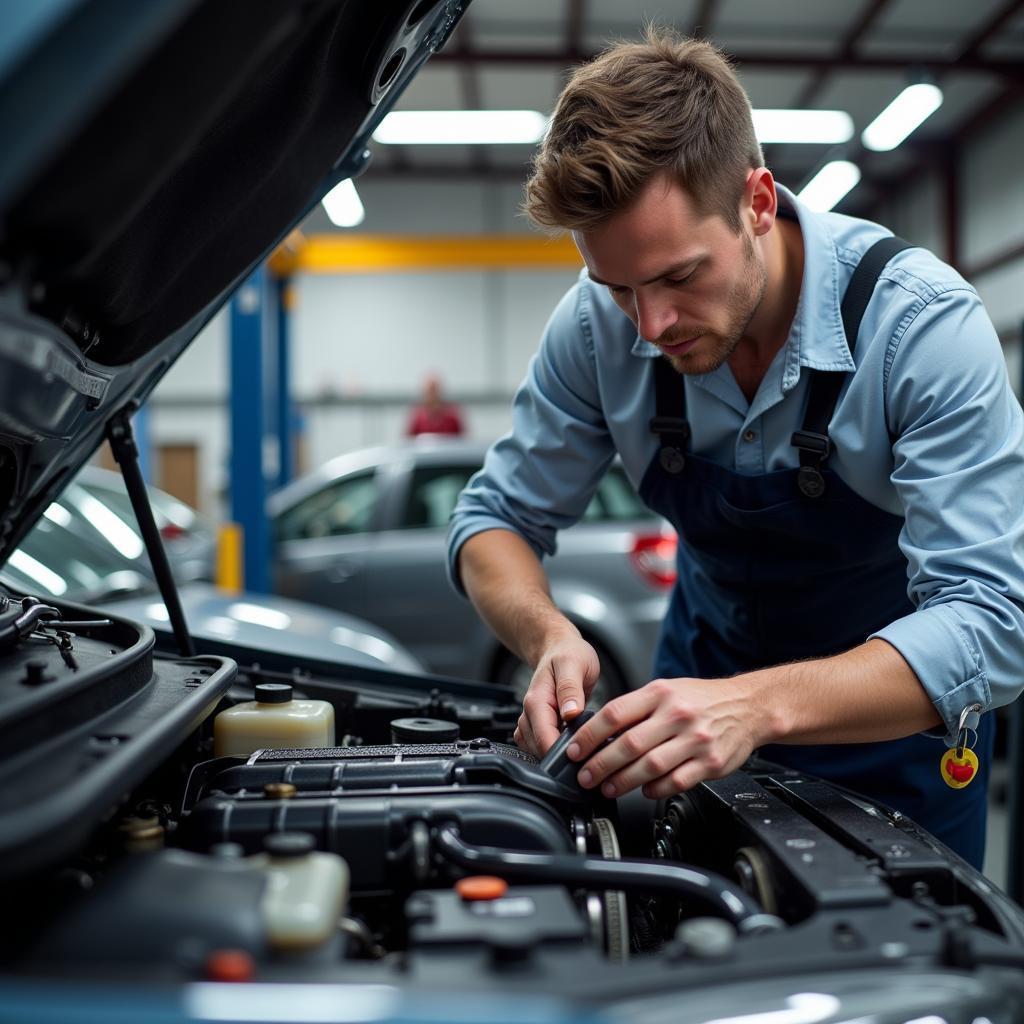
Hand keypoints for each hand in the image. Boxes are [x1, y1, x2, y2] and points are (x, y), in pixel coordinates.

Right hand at [513, 635, 600, 756]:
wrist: (559, 648)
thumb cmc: (568, 654)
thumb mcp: (574, 664)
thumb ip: (570, 689)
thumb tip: (570, 714)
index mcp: (536, 702)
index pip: (543, 739)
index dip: (562, 753)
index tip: (583, 756)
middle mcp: (529, 714)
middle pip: (539, 750)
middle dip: (562, 757)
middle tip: (588, 755)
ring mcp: (531, 722)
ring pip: (537, 752)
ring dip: (558, 755)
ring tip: (582, 749)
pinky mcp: (537, 726)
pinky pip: (539, 748)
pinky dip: (553, 751)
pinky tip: (571, 744)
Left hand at [565, 676, 762, 798]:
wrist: (747, 706)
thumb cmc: (701, 700)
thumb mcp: (667, 690)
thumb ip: (636, 708)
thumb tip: (600, 732)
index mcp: (661, 693)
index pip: (615, 714)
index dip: (590, 735)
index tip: (575, 750)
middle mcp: (677, 715)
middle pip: (629, 744)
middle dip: (600, 765)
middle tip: (585, 776)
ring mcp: (695, 740)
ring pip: (650, 767)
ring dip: (623, 781)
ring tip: (608, 787)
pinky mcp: (710, 763)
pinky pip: (676, 781)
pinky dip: (655, 789)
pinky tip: (644, 790)